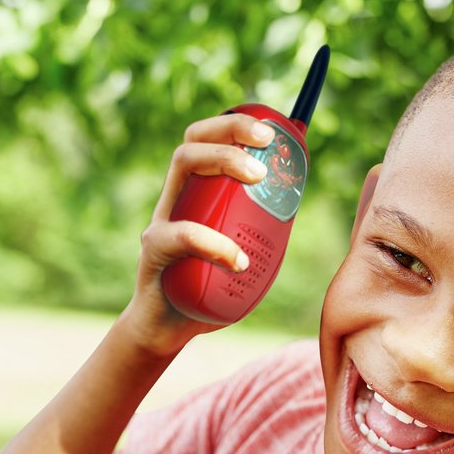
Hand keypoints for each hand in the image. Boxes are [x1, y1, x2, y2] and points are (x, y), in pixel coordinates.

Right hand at [118, 113, 274, 356]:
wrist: (168, 330)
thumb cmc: (209, 287)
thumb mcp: (244, 250)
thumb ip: (262, 226)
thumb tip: (299, 201)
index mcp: (198, 192)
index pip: (211, 139)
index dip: (238, 123)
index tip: (273, 130)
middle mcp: (178, 196)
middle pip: (195, 138)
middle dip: (232, 130)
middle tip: (267, 142)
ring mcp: (162, 218)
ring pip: (183, 163)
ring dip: (224, 161)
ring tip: (258, 178)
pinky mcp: (154, 250)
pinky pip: (182, 233)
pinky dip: (215, 243)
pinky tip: (240, 260)